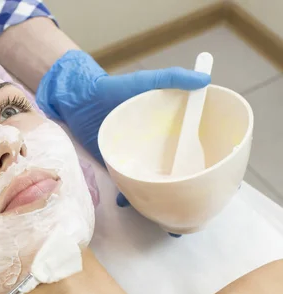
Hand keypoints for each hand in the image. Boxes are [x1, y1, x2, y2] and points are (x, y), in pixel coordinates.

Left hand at [36, 50, 209, 236]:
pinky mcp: (114, 165)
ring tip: (169, 212)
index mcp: (165, 128)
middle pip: (174, 168)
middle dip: (184, 186)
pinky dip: (129, 195)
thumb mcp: (145, 81)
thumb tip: (204, 80)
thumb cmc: (113, 88)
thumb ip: (172, 78)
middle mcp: (152, 146)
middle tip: (195, 204)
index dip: (204, 161)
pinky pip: (125, 183)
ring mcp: (134, 157)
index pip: (190, 145)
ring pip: (151, 180)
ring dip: (159, 195)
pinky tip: (134, 205)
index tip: (219, 178)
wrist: (78, 100)